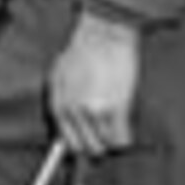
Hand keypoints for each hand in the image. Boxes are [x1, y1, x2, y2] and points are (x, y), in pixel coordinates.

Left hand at [49, 11, 140, 156]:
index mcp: (57, 105)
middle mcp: (72, 112)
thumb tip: (65, 127)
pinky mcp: (115, 109)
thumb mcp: (59, 78)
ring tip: (117, 126)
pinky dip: (126, 137)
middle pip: (87, 149)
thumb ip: (62, 102)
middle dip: (99, 145)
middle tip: (107, 135)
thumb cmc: (81, 52)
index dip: (82, 146)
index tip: (91, 143)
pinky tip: (126, 125)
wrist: (101, 35)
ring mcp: (93, 112)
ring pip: (106, 146)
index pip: (67, 143)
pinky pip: (122, 139)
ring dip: (113, 140)